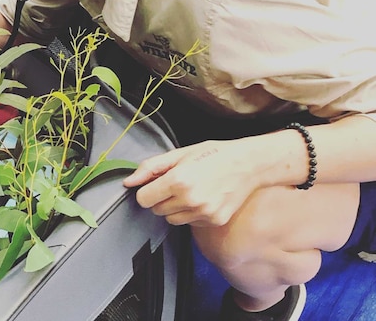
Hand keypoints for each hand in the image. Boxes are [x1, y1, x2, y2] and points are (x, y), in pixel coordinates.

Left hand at [122, 139, 262, 226]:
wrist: (248, 164)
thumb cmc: (213, 155)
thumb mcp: (179, 154)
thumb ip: (150, 168)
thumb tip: (128, 182)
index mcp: (178, 180)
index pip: (144, 199)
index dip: (147, 191)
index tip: (156, 184)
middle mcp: (190, 200)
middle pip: (156, 210)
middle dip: (160, 198)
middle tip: (176, 184)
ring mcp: (204, 213)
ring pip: (171, 219)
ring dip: (174, 208)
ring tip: (190, 191)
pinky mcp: (214, 221)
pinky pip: (189, 223)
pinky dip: (191, 213)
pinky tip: (202, 198)